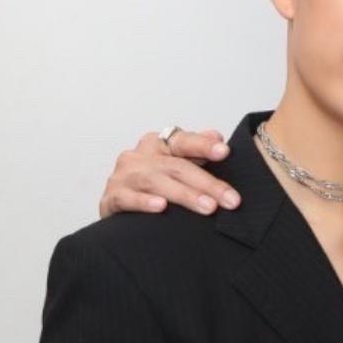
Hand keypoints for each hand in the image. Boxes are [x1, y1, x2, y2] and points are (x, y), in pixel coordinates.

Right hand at [99, 129, 242, 219]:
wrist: (119, 207)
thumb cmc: (152, 185)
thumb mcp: (176, 165)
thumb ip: (196, 151)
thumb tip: (217, 135)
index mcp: (157, 144)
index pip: (183, 141)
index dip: (203, 145)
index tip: (224, 151)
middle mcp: (139, 156)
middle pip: (176, 166)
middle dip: (207, 183)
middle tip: (231, 200)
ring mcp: (123, 176)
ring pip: (155, 181)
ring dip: (184, 194)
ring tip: (208, 207)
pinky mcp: (111, 198)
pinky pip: (127, 198)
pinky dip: (144, 202)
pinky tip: (161, 207)